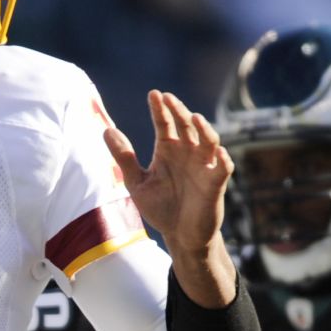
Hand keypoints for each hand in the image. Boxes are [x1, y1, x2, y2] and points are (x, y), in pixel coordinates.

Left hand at [103, 90, 233, 257]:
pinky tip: (219, 153)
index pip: (164, 123)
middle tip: (168, 98)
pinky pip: (224, 168)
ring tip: (194, 117)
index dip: (159, 109)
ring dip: (204, 128)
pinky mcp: (215, 184)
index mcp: (167, 150)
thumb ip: (124, 157)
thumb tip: (106, 130)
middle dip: (178, 111)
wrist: (179, 236)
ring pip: (209, 141)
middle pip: (185, 126)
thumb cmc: (160, 206)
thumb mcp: (137, 182)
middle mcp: (187, 153)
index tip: (153, 94)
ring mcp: (203, 167)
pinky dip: (223, 159)